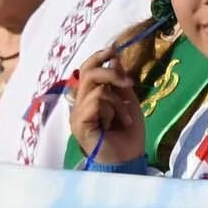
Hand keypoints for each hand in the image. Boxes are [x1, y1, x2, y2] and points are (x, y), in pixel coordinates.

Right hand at [69, 47, 144, 166]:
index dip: (98, 57)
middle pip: (87, 72)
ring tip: (124, 118)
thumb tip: (115, 57)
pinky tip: (115, 124)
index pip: (86, 70)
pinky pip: (96, 101)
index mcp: (90, 98)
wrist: (129, 158)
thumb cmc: (129, 133)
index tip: (113, 50)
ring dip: (117, 101)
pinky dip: (112, 109)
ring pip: (96, 87)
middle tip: (128, 84)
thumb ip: (120, 81)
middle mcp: (80, 104)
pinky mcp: (79, 124)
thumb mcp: (128, 101)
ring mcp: (77, 114)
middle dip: (111, 73)